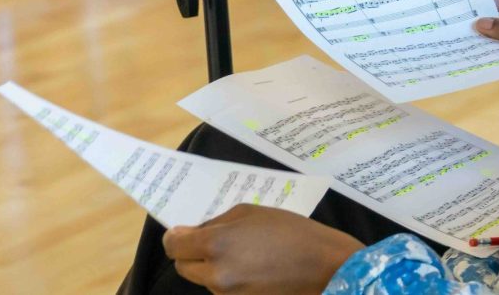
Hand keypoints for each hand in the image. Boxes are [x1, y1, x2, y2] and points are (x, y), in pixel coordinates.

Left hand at [162, 204, 363, 294]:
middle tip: (213, 240)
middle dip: (191, 253)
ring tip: (242, 253)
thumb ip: (219, 221)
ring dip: (211, 266)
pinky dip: (228, 278)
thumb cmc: (292, 231)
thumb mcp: (252, 211)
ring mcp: (227, 294)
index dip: (176, 236)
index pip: (174, 246)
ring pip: (203, 279)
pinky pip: (222, 289)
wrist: (324, 267)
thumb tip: (195, 231)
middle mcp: (215, 274)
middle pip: (183, 267)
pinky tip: (252, 267)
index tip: (185, 231)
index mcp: (216, 244)